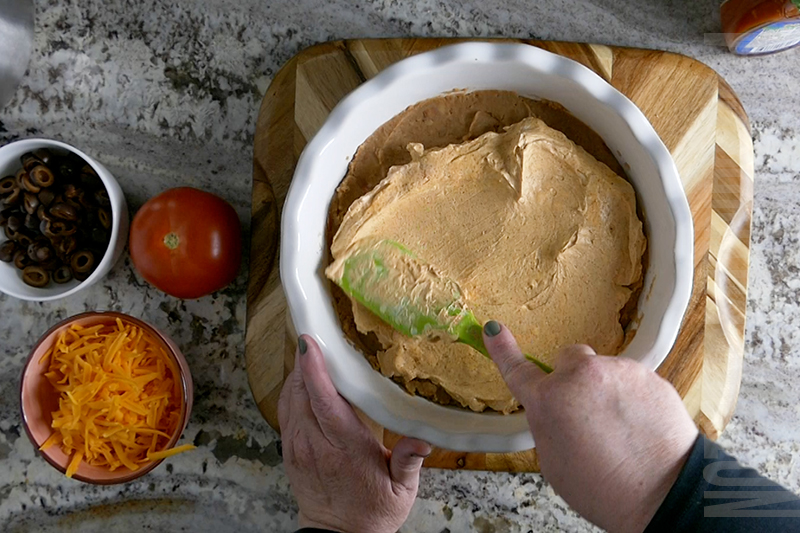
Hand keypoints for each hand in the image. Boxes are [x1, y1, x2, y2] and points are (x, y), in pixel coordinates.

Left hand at [278, 335, 430, 532]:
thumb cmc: (373, 513)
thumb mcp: (402, 490)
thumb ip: (410, 459)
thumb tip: (423, 439)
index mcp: (344, 449)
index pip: (323, 402)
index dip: (314, 370)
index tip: (310, 343)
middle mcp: (315, 446)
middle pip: (301, 392)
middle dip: (304, 362)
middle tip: (314, 335)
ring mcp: (298, 448)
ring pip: (289, 399)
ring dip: (297, 374)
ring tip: (310, 352)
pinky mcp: (290, 452)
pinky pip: (285, 412)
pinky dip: (292, 391)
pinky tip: (304, 381)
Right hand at [483, 321, 698, 532]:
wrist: (664, 495)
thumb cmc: (607, 489)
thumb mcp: (555, 463)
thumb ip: (548, 423)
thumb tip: (555, 409)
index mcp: (549, 401)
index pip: (518, 369)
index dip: (502, 349)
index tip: (493, 330)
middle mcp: (580, 378)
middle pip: (569, 360)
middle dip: (573, 378)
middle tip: (586, 414)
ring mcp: (617, 372)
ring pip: (603, 371)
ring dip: (605, 391)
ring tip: (619, 430)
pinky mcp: (648, 375)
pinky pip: (631, 379)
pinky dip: (632, 397)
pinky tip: (639, 426)